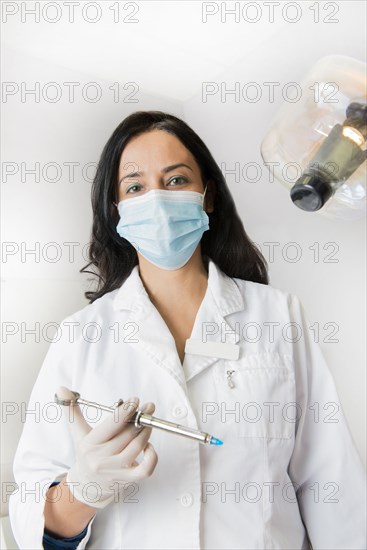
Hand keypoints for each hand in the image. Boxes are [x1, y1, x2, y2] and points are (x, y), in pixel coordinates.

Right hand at [58, 386, 157, 508]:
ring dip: (146, 431)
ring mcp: (115, 471)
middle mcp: (102, 458)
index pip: (111, 425)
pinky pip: (146, 469)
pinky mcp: (128, 480)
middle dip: (141, 417)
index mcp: (90, 444)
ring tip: (148, 421)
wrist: (88, 485)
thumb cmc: (86, 453)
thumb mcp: (77, 432)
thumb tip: (61, 389)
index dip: (125, 410)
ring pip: (137, 447)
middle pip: (127, 434)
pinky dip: (152, 456)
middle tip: (149, 406)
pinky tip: (149, 445)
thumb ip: (71, 410)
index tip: (135, 400)